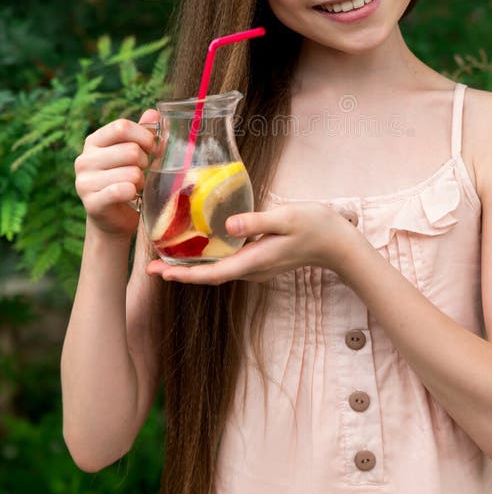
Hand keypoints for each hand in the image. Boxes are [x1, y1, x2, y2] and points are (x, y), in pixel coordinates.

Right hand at [74, 110, 158, 237]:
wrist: (113, 218)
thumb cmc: (125, 179)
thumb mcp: (132, 153)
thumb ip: (141, 132)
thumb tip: (154, 113)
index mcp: (94, 142)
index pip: (121, 127)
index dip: (144, 136)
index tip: (152, 148)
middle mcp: (84, 159)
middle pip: (131, 151)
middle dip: (145, 163)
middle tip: (141, 172)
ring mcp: (84, 182)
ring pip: (131, 173)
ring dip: (140, 181)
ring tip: (134, 186)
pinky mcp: (91, 203)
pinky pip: (122, 191)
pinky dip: (133, 193)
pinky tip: (131, 196)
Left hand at [145, 201, 360, 284]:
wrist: (338, 243)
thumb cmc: (314, 226)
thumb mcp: (286, 218)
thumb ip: (256, 222)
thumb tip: (227, 226)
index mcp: (254, 261)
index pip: (211, 274)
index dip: (183, 275)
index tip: (159, 272)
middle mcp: (252, 269)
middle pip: (209, 275)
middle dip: (180, 272)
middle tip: (150, 266)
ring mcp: (256, 267)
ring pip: (217, 270)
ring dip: (192, 266)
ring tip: (167, 256)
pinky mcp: (260, 260)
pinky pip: (228, 263)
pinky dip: (209, 258)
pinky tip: (200, 245)